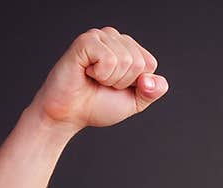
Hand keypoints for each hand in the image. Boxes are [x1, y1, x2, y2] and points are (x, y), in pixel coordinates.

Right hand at [30, 27, 167, 132]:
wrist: (70, 115)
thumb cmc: (98, 105)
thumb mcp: (135, 102)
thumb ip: (153, 91)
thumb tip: (152, 80)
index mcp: (128, 49)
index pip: (150, 64)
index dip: (136, 85)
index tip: (117, 88)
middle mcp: (114, 38)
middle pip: (139, 62)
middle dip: (123, 83)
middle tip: (103, 84)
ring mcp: (99, 37)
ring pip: (125, 60)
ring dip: (110, 80)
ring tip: (94, 79)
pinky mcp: (85, 41)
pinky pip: (109, 59)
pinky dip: (100, 74)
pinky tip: (87, 72)